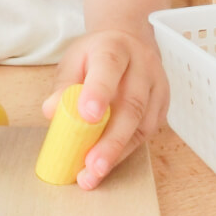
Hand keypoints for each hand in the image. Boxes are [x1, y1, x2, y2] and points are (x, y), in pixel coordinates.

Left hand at [42, 28, 168, 189]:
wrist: (128, 42)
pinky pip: (147, 133)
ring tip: (94, 173)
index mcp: (114, 48)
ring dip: (118, 152)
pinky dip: (126, 151)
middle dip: (110, 140)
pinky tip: (108, 163)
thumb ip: (63, 85)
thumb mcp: (74, 60)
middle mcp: (142, 66)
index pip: (108, 67)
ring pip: (142, 124)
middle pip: (131, 104)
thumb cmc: (96, 55)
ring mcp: (157, 87)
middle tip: (92, 164)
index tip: (87, 116)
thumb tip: (52, 111)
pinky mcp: (162, 106)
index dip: (99, 92)